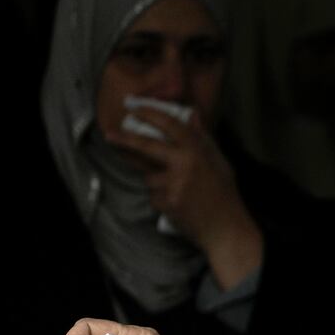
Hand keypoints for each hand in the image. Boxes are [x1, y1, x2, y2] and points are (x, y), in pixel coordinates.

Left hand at [106, 106, 263, 287]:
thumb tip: (192, 114)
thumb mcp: (219, 161)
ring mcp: (172, 184)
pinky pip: (154, 195)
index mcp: (197, 151)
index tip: (135, 108)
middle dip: (125, 139)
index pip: (170, 125)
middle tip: (110, 134)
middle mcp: (183, 164)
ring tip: (179, 190)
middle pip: (146, 146)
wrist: (225, 226)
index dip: (151, 113)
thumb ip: (202, 138)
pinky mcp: (165, 202)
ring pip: (150, 176)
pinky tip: (178, 203)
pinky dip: (161, 197)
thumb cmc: (224, 193)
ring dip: (157, 181)